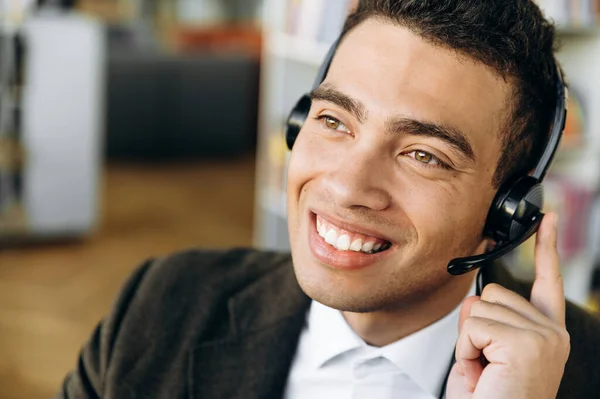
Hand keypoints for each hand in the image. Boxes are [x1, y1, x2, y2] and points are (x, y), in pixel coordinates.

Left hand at [446, 213, 569, 398]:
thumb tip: (477, 299)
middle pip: (492, 293)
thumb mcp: (486, 353)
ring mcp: (543, 338)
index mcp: (546, 333)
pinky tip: (484, 372)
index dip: (547, 247)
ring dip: (470, 340)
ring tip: (486, 370)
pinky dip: (467, 349)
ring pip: (480, 307)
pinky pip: (474, 325)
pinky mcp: (527, 344)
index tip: (549, 218)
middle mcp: (552, 334)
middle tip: (485, 362)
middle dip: (475, 327)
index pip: (547, 280)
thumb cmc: (488, 398)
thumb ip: (490, 319)